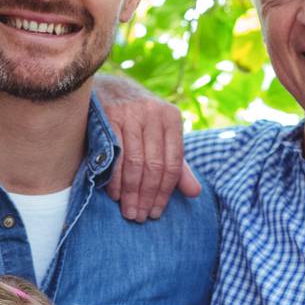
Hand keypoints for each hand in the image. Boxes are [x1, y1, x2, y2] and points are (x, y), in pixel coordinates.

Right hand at [94, 75, 200, 222]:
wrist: (110, 87)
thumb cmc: (139, 119)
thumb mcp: (162, 137)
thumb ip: (178, 165)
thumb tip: (195, 193)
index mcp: (172, 119)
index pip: (173, 164)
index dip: (165, 193)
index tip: (156, 212)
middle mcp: (154, 114)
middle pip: (154, 166)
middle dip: (147, 196)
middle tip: (140, 217)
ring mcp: (131, 113)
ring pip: (135, 163)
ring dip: (131, 192)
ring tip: (129, 211)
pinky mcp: (109, 116)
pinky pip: (115, 155)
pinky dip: (115, 178)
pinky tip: (115, 195)